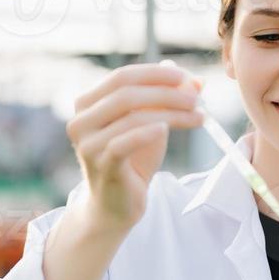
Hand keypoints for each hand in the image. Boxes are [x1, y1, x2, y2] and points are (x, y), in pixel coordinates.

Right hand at [65, 59, 203, 234]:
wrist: (115, 205)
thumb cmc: (132, 161)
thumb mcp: (150, 124)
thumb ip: (165, 100)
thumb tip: (194, 81)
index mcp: (87, 104)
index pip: (122, 77)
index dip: (155, 74)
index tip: (186, 78)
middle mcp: (80, 121)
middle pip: (126, 93)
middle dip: (166, 92)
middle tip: (196, 98)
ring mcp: (88, 144)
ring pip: (132, 117)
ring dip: (170, 113)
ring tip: (197, 116)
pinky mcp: (101, 165)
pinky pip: (124, 143)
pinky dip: (148, 133)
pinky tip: (166, 130)